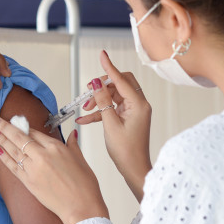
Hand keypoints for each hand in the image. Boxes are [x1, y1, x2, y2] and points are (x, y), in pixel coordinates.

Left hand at [0, 116, 107, 223]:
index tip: (16, 122)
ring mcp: (33, 169)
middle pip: (19, 137)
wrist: (81, 208)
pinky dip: (4, 157)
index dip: (23, 126)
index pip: (35, 132)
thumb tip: (72, 134)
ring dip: (1, 139)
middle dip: (4, 126)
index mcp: (56, 148)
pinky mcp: (29, 182)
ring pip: (13, 150)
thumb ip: (73, 145)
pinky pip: (13, 166)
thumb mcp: (81, 160)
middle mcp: (42, 156)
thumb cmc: (84, 186)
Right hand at [77, 50, 151, 200]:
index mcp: (138, 104)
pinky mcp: (128, 117)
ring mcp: (134, 110)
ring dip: (98, 100)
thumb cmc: (126, 151)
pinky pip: (112, 108)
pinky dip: (100, 111)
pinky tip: (85, 118)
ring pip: (114, 95)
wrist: (134, 169)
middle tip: (89, 90)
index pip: (121, 79)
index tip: (102, 55)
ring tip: (85, 109)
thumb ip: (103, 101)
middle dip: (102, 85)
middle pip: (120, 83)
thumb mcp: (110, 124)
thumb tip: (97, 84)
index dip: (109, 67)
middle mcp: (139, 104)